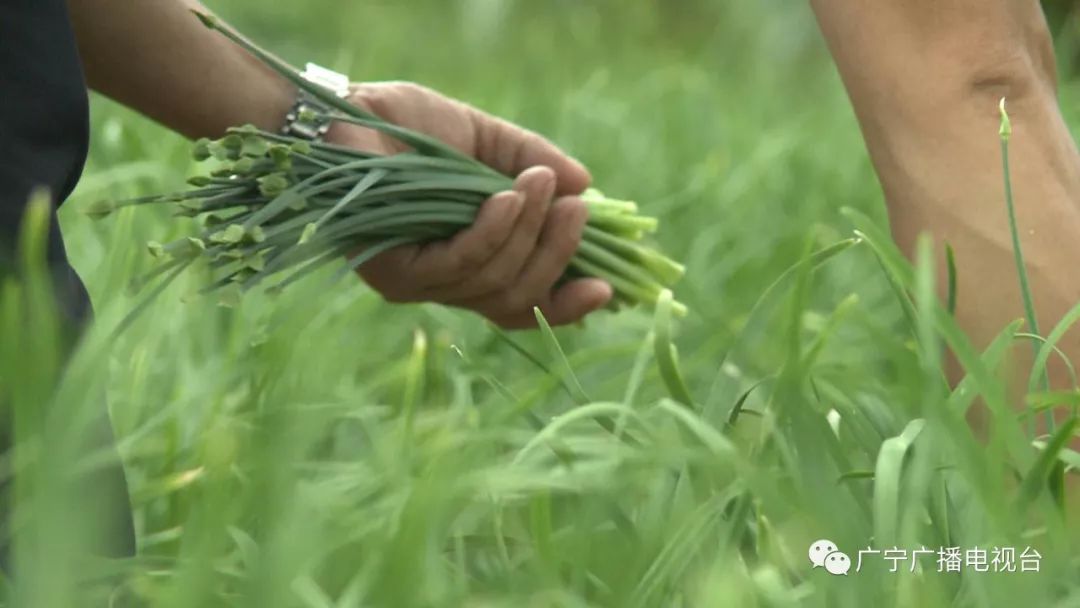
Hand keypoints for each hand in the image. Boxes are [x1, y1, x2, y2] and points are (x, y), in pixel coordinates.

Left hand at [323, 82, 612, 328]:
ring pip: (494, 280)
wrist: (341, 112)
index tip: (607, 287)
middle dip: (556, 255)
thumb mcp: (484, 140)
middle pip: (516, 297)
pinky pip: (459, 262)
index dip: (565, 304)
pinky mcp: (394, 270)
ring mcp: (418, 282)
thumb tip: (584, 185)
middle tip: (577, 210)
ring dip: (528, 231)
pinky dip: (492, 231)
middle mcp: (444, 282)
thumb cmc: (406, 126)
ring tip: (541, 184)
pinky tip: (506, 198)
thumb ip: (532, 161)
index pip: (522, 302)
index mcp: (469, 260)